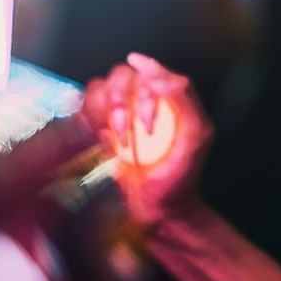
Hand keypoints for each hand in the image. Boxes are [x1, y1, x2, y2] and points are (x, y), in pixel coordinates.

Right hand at [82, 53, 213, 224]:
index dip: (144, 75)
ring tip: (122, 140)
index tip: (140, 90)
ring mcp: (121, 115)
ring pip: (99, 88)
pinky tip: (106, 139)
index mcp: (169, 98)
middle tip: (132, 128)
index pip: (150, 69)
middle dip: (123, 100)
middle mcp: (143, 101)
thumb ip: (186, 101)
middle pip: (121, 75)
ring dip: (107, 112)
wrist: (157, 210)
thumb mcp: (194, 138)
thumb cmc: (180, 177)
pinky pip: (86, 108)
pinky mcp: (101, 130)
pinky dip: (91, 118)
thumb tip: (167, 75)